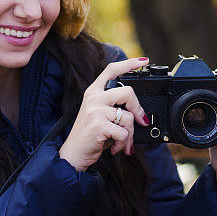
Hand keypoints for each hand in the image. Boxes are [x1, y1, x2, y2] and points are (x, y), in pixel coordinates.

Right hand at [59, 57, 150, 171]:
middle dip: (138, 109)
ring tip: (123, 142)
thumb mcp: (99, 115)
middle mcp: (93, 97)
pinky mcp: (99, 125)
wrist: (73, 154)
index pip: (111, 70)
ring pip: (128, 117)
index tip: (143, 60)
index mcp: (93, 92)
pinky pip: (123, 133)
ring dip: (130, 134)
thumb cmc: (90, 136)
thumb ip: (113, 106)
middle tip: (141, 121)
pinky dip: (124, 144)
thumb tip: (139, 111)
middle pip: (128, 92)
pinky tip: (116, 148)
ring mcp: (95, 110)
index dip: (128, 63)